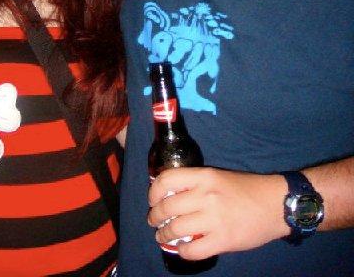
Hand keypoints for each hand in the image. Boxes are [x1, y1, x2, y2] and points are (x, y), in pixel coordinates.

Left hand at [148, 167, 288, 259]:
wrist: (276, 204)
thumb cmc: (246, 188)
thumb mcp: (218, 177)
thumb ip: (195, 183)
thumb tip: (170, 194)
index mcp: (204, 176)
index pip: (167, 180)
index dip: (153, 192)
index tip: (153, 199)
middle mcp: (206, 195)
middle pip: (167, 207)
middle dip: (155, 217)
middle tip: (154, 221)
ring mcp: (214, 219)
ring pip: (176, 229)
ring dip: (164, 234)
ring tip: (163, 236)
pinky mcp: (223, 240)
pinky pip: (193, 250)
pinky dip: (183, 251)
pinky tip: (183, 248)